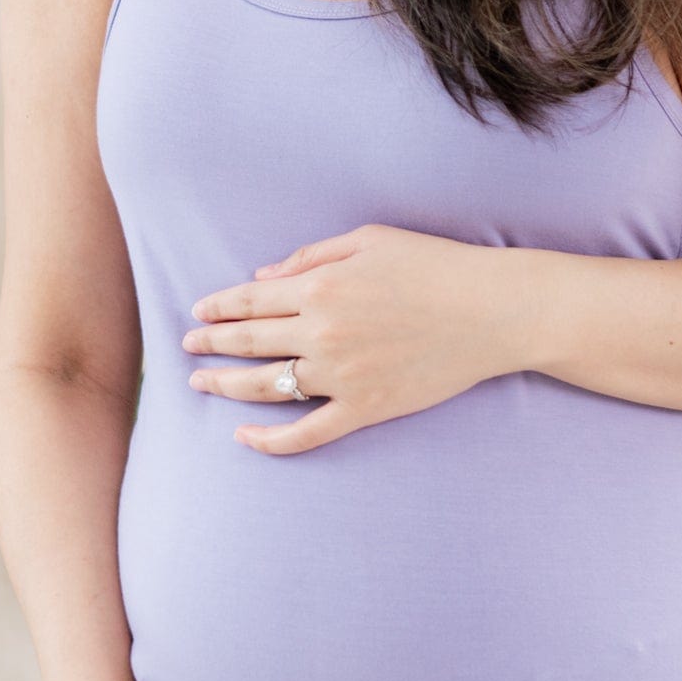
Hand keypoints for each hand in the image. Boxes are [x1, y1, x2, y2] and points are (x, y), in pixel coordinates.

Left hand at [184, 224, 511, 453]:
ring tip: (201, 385)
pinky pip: (307, 433)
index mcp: (320, 286)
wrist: (492, 311)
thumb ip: (310, 255)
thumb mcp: (369, 239)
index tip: (198, 312)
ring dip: (226, 387)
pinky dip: (271, 441)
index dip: (218, 307)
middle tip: (189, 348)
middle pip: (248, 342)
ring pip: (265, 387)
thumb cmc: (435, 265)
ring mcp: (341, 375)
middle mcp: (322, 332)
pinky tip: (244, 437)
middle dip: (211, 344)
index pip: (250, 300)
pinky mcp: (365, 408)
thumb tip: (263, 277)